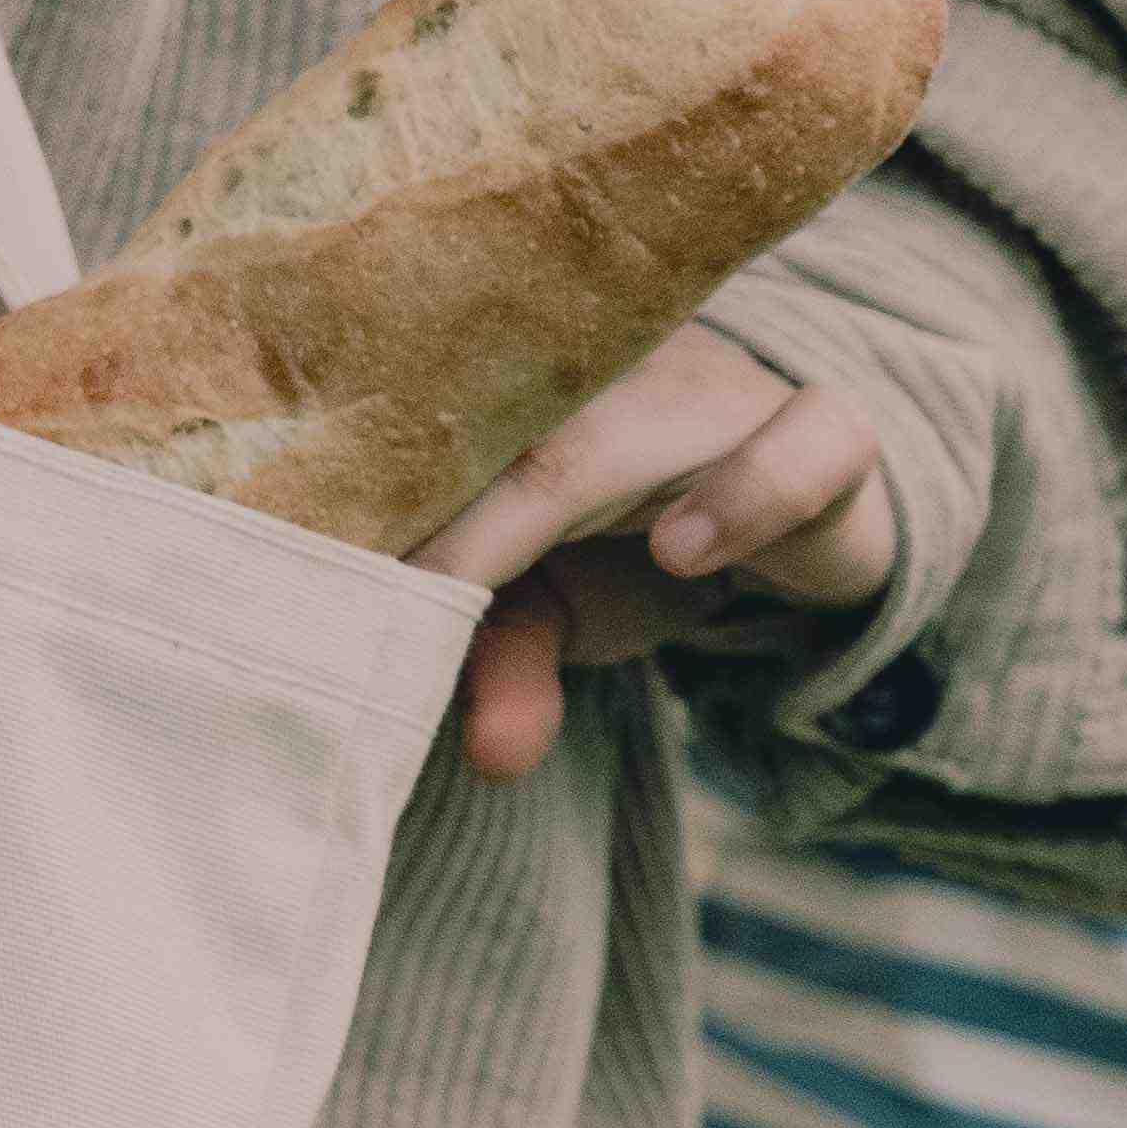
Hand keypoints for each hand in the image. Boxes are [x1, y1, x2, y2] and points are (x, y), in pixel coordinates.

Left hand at [413, 316, 894, 784]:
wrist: (808, 516)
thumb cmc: (649, 544)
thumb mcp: (560, 612)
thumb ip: (508, 665)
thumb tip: (494, 760)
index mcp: (524, 387)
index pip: (433, 417)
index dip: (367, 491)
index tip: (302, 574)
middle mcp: (615, 367)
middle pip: (510, 407)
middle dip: (436, 504)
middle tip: (372, 596)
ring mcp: (720, 387)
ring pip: (636, 407)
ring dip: (558, 482)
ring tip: (488, 570)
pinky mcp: (824, 435)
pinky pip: (809, 440)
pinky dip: (747, 494)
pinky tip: (683, 553)